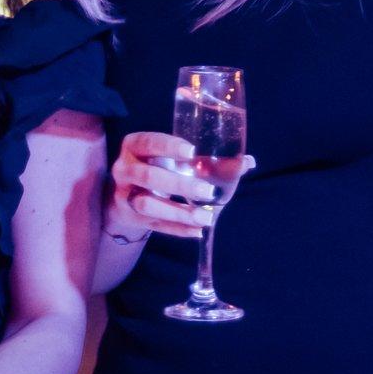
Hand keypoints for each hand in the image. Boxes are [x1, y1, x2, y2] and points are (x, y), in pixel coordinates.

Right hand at [105, 131, 254, 241]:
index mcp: (134, 145)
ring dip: (179, 212)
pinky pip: (154, 225)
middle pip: (149, 176)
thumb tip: (248, 162)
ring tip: (206, 217)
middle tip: (208, 191)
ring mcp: (124, 194)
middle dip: (180, 185)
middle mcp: (124, 168)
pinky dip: (177, 229)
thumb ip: (207, 160)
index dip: (168, 147)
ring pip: (148, 204)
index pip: (149, 142)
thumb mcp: (174, 159)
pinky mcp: (129, 217)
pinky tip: (197, 231)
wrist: (128, 194)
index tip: (192, 152)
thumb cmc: (159, 167)